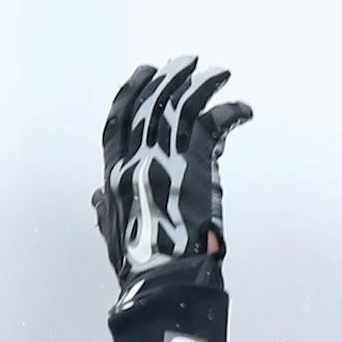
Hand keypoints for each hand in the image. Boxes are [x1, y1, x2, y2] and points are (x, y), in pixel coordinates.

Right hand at [92, 56, 251, 289]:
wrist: (166, 279)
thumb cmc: (141, 264)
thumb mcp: (113, 232)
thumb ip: (105, 209)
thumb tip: (97, 196)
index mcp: (114, 174)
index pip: (118, 121)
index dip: (131, 93)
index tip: (145, 72)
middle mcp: (136, 161)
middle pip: (152, 105)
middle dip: (170, 79)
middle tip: (188, 62)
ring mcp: (166, 160)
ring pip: (182, 108)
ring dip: (202, 85)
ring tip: (219, 72)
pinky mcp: (197, 165)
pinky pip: (214, 126)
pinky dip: (230, 112)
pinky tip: (244, 108)